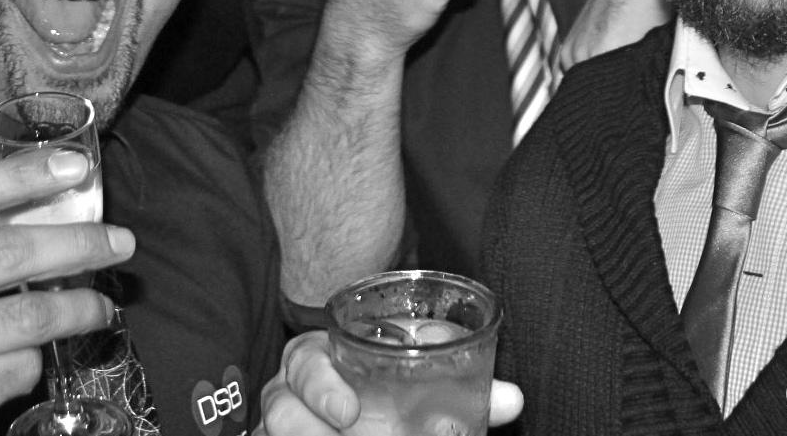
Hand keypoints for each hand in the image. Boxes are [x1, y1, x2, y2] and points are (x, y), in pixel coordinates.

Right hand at [0, 147, 133, 435]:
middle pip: (9, 252)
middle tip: (121, 241)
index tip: (76, 166)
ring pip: (29, 316)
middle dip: (79, 243)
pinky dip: (39, 358)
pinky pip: (20, 367)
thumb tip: (51, 192)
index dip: (23, 173)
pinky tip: (37, 354)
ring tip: (103, 303)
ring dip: (81, 307)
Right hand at [258, 331, 523, 432]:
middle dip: (300, 422)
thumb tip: (513, 400)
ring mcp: (288, 426)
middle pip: (277, 402)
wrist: (355, 407)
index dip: (318, 382)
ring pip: (273, 430)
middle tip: (342, 433)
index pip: (303, 358)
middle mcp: (294, 392)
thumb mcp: (416, 379)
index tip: (347, 412)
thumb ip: (461, 385)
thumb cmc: (386, 386)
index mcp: (323, 358)